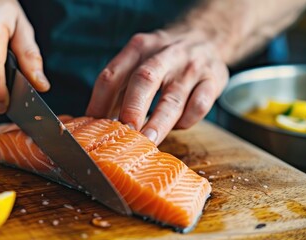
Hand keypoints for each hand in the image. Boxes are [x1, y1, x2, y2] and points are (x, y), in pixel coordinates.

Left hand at [86, 26, 228, 144]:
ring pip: (173, 97)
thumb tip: (95, 124)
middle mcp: (163, 54)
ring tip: (148, 141)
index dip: (99, 102)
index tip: (92, 127)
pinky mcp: (213, 80)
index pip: (112, 75)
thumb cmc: (162, 59)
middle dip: (132, 108)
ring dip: (159, 122)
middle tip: (124, 133)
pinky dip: (187, 120)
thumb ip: (119, 89)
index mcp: (138, 48)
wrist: (206, 36)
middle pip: (144, 80)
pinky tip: (177, 126)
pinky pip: (199, 105)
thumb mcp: (138, 61)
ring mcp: (190, 67)